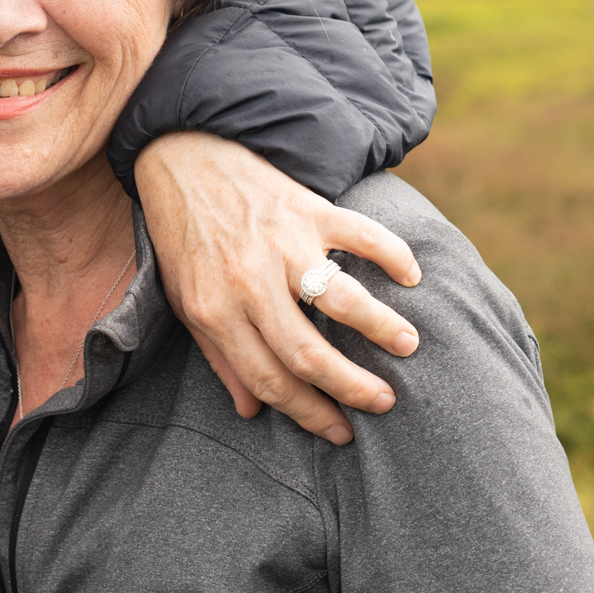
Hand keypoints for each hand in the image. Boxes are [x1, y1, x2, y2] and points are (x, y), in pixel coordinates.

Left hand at [134, 132, 422, 445]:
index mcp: (216, 312)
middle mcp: (250, 282)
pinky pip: (362, 236)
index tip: (340, 432)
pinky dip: (393, 255)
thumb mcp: (187, 303)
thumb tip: (252, 410)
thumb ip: (220, 357)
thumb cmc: (185, 241)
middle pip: (309, 353)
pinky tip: (412, 276)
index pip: (269, 378)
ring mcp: (282, 244)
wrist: (182, 161)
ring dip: (381, 327)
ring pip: (342, 300)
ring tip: (409, 345)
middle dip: (352, 388)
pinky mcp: (307, 209)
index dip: (308, 412)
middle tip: (385, 403)